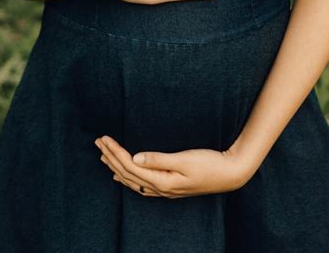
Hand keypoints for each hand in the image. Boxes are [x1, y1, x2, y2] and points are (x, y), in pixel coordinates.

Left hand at [94, 136, 249, 197]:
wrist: (230, 174)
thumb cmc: (209, 163)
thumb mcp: (185, 159)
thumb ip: (159, 159)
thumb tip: (134, 158)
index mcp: (162, 181)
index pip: (130, 166)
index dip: (115, 152)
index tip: (104, 138)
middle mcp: (161, 189)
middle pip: (128, 174)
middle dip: (111, 158)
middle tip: (98, 142)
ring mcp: (165, 190)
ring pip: (133, 181)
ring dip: (116, 168)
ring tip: (103, 157)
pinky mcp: (170, 187)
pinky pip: (141, 184)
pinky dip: (128, 178)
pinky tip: (122, 175)